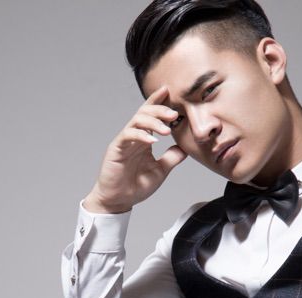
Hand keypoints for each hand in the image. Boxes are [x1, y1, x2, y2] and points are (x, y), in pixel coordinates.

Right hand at [84, 85, 186, 212]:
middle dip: (159, 110)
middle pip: (145, 113)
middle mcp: (134, 137)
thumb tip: (185, 147)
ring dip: (153, 122)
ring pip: (137, 121)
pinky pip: (127, 136)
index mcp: (144, 139)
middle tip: (174, 114)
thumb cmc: (135, 186)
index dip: (158, 102)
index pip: (151, 116)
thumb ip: (171, 158)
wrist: (119, 201)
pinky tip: (152, 141)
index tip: (169, 92)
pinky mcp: (116, 149)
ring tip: (166, 130)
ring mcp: (124, 141)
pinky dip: (141, 136)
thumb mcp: (160, 171)